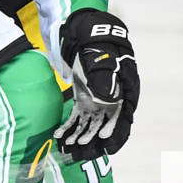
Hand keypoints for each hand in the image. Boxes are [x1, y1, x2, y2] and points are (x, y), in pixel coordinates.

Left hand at [55, 9, 138, 159]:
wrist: (87, 36)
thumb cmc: (99, 46)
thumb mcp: (102, 59)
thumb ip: (104, 78)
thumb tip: (107, 98)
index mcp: (123, 90)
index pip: (123, 113)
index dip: (114, 128)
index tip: (105, 139)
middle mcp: (112, 100)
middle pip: (105, 123)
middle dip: (93, 136)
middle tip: (82, 146)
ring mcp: (98, 101)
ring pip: (90, 123)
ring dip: (80, 135)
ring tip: (69, 145)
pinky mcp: (84, 100)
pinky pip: (78, 117)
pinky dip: (69, 127)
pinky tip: (58, 135)